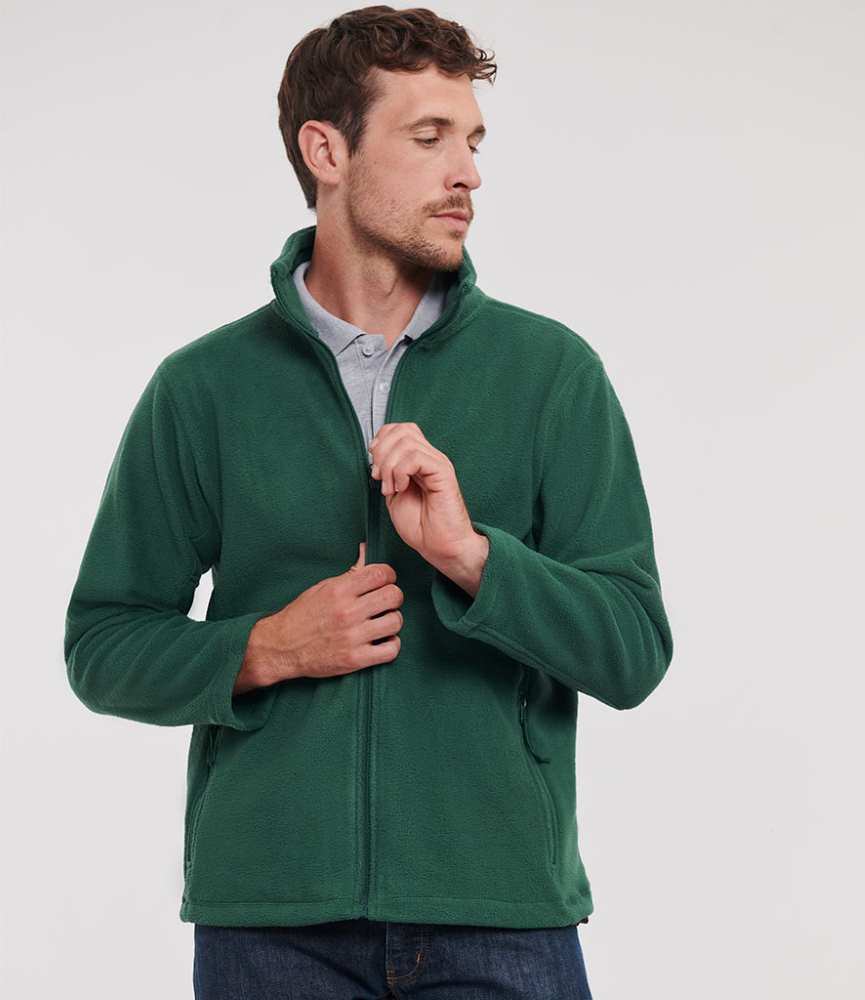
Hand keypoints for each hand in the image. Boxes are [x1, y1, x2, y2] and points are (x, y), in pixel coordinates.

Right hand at [236, 542, 402, 689]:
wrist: (281, 647)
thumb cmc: (302, 615)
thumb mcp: (323, 587)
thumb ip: (351, 572)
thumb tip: (367, 548)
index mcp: (339, 590)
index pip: (381, 573)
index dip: (388, 576)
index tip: (384, 582)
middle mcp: (347, 612)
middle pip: (394, 596)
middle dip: (393, 597)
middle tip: (385, 602)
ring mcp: (352, 637)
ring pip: (395, 622)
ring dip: (392, 621)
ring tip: (381, 622)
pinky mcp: (355, 659)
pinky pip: (391, 650)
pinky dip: (390, 645)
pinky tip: (381, 641)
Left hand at [368, 422, 480, 566]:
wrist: (439, 545)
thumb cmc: (421, 526)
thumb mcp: (393, 493)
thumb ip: (387, 472)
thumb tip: (375, 455)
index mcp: (418, 460)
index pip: (400, 429)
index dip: (382, 440)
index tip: (373, 464)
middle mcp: (429, 457)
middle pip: (402, 430)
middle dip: (381, 452)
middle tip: (379, 478)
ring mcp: (437, 463)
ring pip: (406, 442)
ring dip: (389, 466)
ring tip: (391, 489)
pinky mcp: (443, 472)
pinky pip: (415, 457)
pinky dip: (400, 472)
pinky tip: (402, 488)